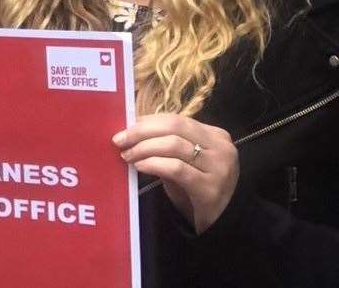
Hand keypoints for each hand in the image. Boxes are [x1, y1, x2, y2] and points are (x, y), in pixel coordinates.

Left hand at [114, 113, 237, 232]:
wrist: (222, 223)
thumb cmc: (196, 189)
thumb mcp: (184, 161)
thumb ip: (165, 144)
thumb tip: (131, 129)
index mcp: (215, 135)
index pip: (176, 119)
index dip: (147, 121)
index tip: (125, 127)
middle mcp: (221, 148)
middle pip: (174, 127)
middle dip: (141, 131)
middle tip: (119, 140)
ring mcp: (219, 168)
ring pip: (174, 145)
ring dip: (144, 148)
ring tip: (127, 156)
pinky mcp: (211, 188)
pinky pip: (176, 168)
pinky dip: (154, 164)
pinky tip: (140, 167)